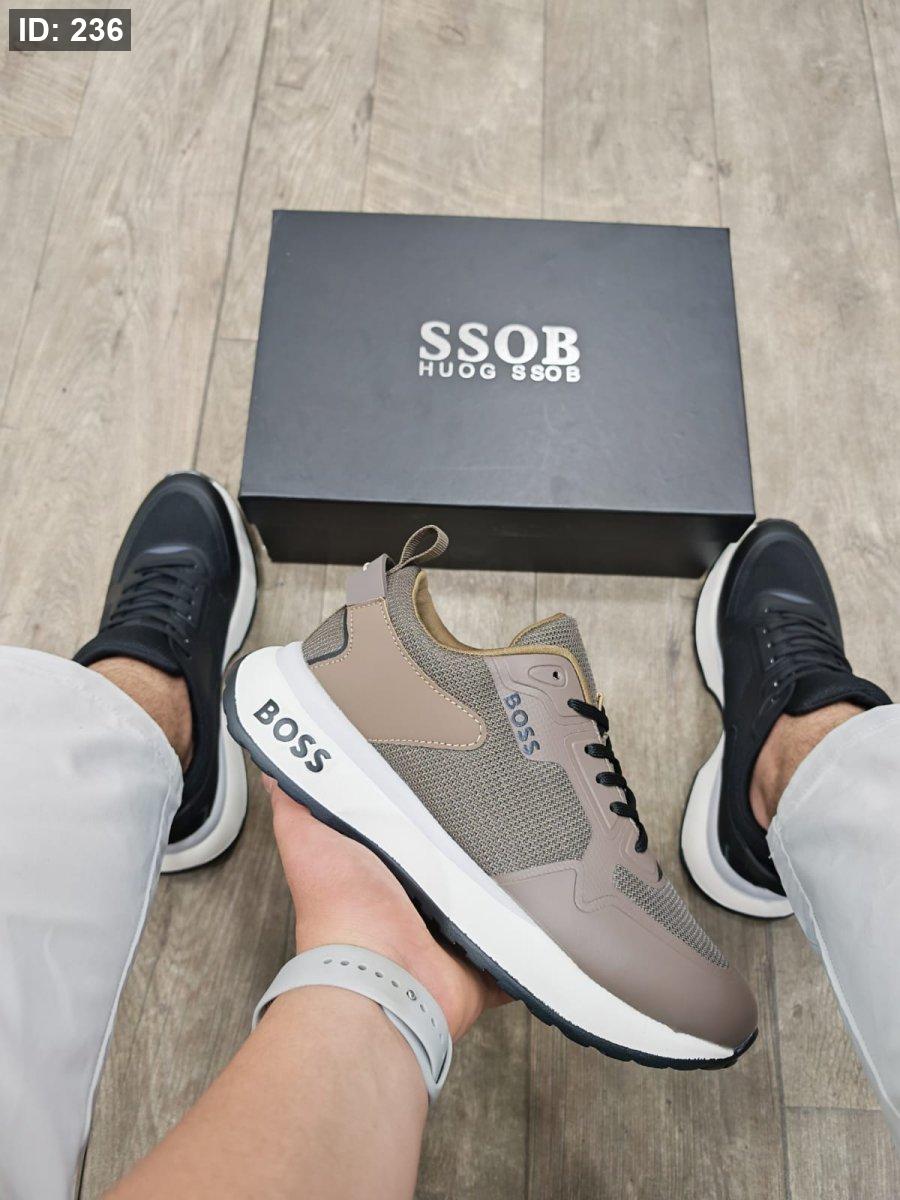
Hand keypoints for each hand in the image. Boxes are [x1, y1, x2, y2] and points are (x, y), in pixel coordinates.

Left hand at [266, 777, 509, 1039]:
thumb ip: (295, 804)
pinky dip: (532, 933)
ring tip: (535, 842)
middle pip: (454, 862)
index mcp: (381, 873)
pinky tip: (550, 907)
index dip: (423, 810)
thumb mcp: (307, 841)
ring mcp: (451, 934)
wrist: (381, 976)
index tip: (444, 776)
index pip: (407, 832)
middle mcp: (415, 904)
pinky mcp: (482, 959)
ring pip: (490, 899)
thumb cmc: (340, 913)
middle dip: (474, 839)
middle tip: (500, 805)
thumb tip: (274, 770)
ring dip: (506, 881)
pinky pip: (517, 945)